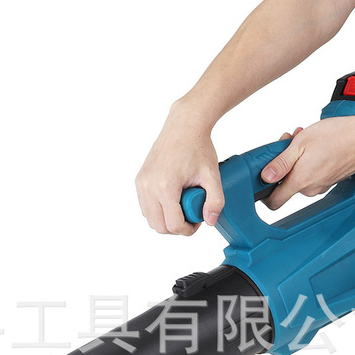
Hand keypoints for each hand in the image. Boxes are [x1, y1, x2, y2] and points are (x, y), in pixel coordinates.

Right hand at [135, 100, 223, 234]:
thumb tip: (210, 221)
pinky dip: (158, 210)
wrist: (183, 126)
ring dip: (166, 219)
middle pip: (159, 226)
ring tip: (181, 206)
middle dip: (176, 226)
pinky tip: (171, 200)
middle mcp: (149, 186)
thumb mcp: (213, 175)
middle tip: (190, 214)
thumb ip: (215, 201)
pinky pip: (145, 207)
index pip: (173, 225)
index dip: (188, 229)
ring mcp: (142, 183)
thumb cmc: (197, 147)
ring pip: (150, 219)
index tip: (197, 220)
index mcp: (166, 186)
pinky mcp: (139, 181)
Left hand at [260, 115, 354, 209]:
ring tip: (304, 142)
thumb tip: (265, 177)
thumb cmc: (338, 135)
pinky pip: (313, 174)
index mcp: (300, 181)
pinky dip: (310, 162)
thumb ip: (280, 163)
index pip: (274, 202)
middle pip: (286, 185)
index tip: (261, 184)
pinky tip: (316, 147)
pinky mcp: (330, 180)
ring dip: (297, 161)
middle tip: (287, 146)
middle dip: (283, 166)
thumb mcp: (300, 143)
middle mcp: (311, 188)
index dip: (264, 194)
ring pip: (300, 177)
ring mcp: (322, 185)